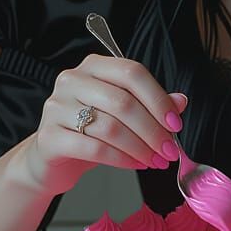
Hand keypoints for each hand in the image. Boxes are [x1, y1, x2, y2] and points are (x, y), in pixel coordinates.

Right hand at [23, 54, 187, 198]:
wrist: (52, 160)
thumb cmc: (89, 132)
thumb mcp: (122, 114)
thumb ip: (149, 104)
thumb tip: (180, 102)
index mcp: (93, 66)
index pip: (132, 73)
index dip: (158, 99)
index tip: (175, 123)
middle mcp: (72, 80)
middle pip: (123, 101)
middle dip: (153, 130)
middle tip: (169, 150)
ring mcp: (57, 107)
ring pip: (111, 127)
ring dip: (140, 148)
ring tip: (155, 160)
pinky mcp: (49, 136)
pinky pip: (95, 148)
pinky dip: (122, 159)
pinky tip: (136, 164)